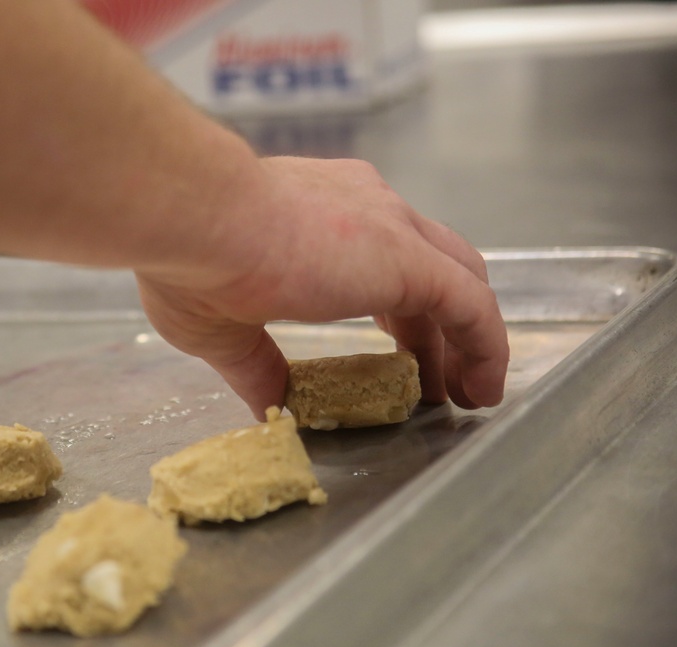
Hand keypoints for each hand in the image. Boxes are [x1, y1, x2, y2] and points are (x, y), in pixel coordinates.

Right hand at [135, 156, 509, 419]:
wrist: (195, 217)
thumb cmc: (190, 258)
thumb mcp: (222, 327)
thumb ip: (256, 365)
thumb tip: (269, 408)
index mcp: (321, 212)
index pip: (381, 257)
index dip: (396, 311)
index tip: (396, 356)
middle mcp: (365, 207)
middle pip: (429, 270)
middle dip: (434, 331)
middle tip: (431, 383)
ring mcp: (391, 228)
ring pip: (460, 283)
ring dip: (466, 341)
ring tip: (466, 393)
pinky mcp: (409, 259)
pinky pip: (473, 307)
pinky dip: (486, 348)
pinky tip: (483, 388)